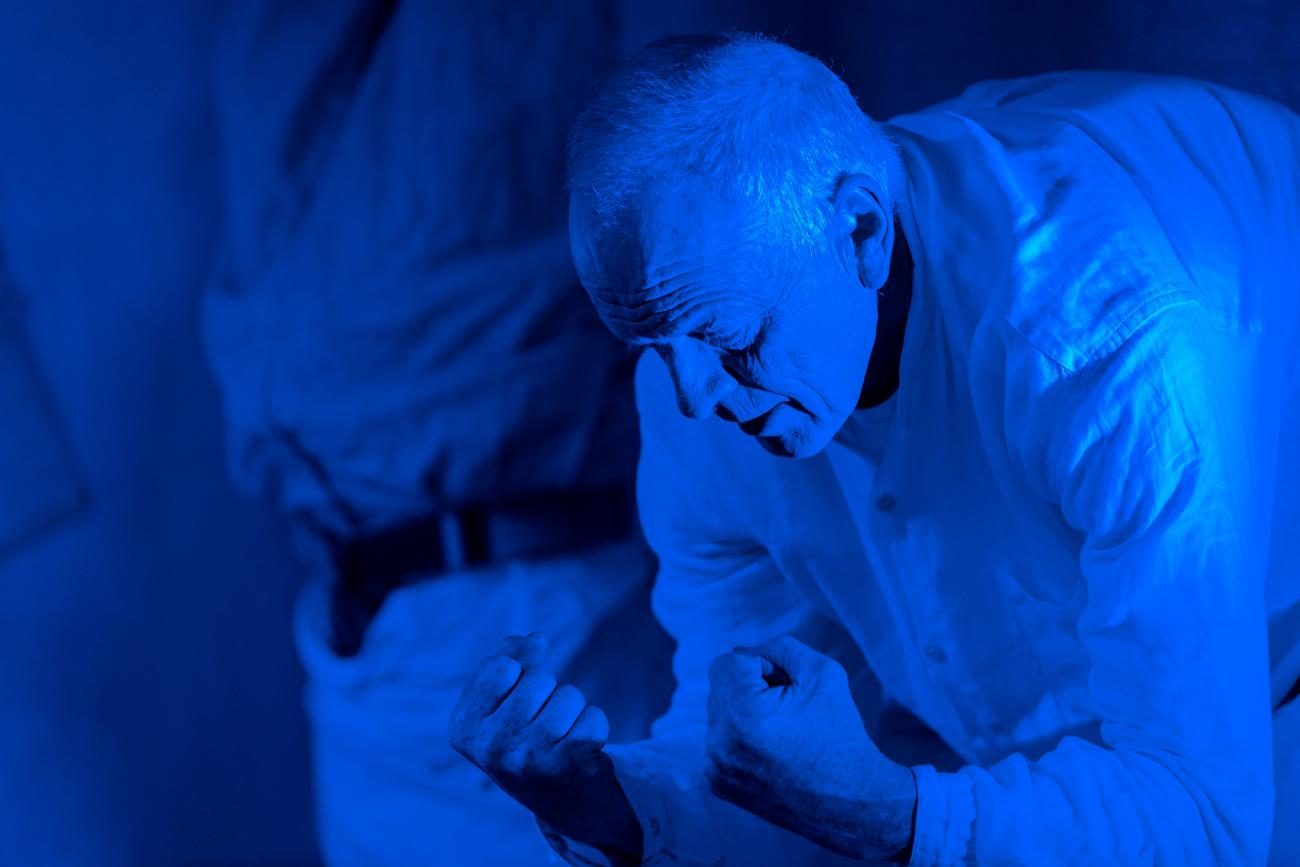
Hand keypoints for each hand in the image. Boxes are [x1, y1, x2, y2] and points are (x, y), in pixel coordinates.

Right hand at [449, 632, 640, 858]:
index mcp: (463, 727)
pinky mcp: (568, 766)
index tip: (514, 703)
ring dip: (572, 710)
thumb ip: (508, 659)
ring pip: (570, 696)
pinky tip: (580, 749)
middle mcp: (491, 747)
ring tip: (561, 737)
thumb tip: (536, 639)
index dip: (518, 675)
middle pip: (540, 678)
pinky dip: (594, 725)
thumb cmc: (527, 738)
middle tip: (541, 725)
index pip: (502, 665)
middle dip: (548, 693)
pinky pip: (594, 717)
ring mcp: (529, 759)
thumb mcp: (501, 701)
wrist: (561, 801)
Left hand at [706, 635, 916, 860]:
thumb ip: (778, 647)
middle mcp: (719, 744)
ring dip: (745, 712)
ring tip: (782, 734)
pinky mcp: (715, 782)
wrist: (850, 801)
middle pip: (720, 686)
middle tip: (790, 713)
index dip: (762, 666)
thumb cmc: (838, 732)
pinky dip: (740, 738)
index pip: (727, 662)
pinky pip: (718, 739)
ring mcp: (714, 767)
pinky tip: (770, 753)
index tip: (789, 690)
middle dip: (752, 689)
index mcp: (741, 715)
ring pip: (718, 712)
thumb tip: (738, 652)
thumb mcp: (821, 671)